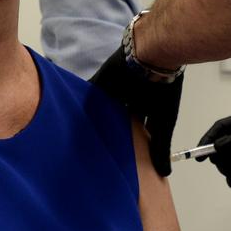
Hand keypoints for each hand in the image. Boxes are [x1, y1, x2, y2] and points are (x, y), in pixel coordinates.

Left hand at [90, 47, 183, 177]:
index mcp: (145, 108)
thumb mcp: (164, 122)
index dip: (127, 144)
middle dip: (107, 134)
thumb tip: (165, 174)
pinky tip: (65, 117)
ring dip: (92, 120)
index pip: (134, 131)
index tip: (118, 162)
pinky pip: (85, 94)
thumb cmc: (162, 89)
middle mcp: (128, 100)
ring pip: (99, 109)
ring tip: (77, 143)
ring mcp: (113, 91)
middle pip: (114, 121)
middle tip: (93, 155)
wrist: (153, 57)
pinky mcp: (99, 82)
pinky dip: (77, 103)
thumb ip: (160, 147)